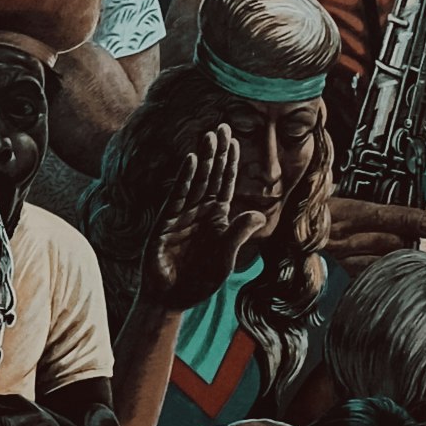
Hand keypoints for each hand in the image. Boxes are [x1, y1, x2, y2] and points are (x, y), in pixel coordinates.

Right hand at [136, 116, 259, 314]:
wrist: (171, 298)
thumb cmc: (199, 280)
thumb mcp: (226, 258)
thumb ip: (239, 235)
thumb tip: (259, 215)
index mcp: (217, 218)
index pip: (225, 184)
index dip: (230, 163)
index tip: (235, 141)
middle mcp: (200, 211)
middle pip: (211, 176)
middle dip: (217, 152)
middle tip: (222, 127)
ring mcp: (183, 214)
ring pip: (196, 181)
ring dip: (203, 159)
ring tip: (208, 136)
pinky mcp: (166, 221)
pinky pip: (178, 195)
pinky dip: (185, 178)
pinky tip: (192, 161)